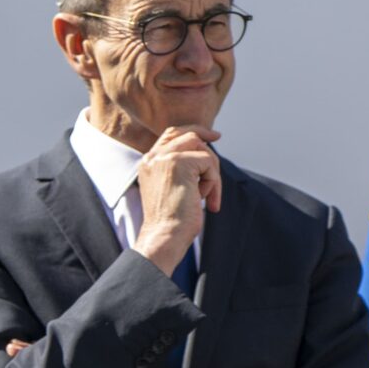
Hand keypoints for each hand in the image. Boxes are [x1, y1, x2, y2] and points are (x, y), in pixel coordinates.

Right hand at [133, 126, 221, 273]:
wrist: (165, 236)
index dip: (194, 131)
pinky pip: (209, 162)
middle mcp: (152, 157)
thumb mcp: (174, 188)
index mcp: (148, 162)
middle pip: (189, 135)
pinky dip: (214, 182)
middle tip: (220, 139)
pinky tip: (206, 200)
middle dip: (208, 145)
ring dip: (212, 173)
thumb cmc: (173, 220)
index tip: (214, 136)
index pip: (171, 135)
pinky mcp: (178, 162)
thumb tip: (205, 153)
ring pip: (202, 149)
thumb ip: (181, 168)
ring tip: (207, 197)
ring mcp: (164, 158)